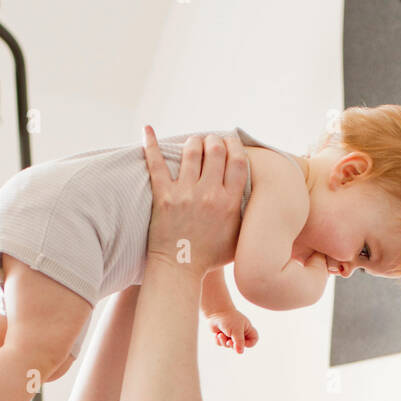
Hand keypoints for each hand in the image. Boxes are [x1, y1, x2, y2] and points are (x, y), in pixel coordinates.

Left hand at [141, 125, 248, 277]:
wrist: (179, 270)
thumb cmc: (210, 257)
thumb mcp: (238, 237)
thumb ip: (245, 213)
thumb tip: (253, 192)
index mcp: (230, 203)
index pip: (237, 161)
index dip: (235, 146)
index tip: (230, 144)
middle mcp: (209, 195)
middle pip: (216, 150)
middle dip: (214, 141)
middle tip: (211, 144)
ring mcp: (185, 194)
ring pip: (191, 151)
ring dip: (194, 141)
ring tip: (193, 143)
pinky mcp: (163, 197)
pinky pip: (156, 164)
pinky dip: (151, 144)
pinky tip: (147, 130)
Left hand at [205, 307, 258, 354]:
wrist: (215, 312)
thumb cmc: (228, 319)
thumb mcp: (236, 330)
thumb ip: (239, 342)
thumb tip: (240, 353)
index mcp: (247, 329)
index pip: (253, 340)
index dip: (248, 344)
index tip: (242, 342)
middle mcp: (240, 333)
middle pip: (240, 346)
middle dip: (233, 345)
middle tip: (229, 342)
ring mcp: (231, 335)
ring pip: (229, 346)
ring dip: (224, 342)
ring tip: (220, 335)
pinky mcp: (223, 336)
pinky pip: (221, 344)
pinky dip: (218, 341)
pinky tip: (217, 334)